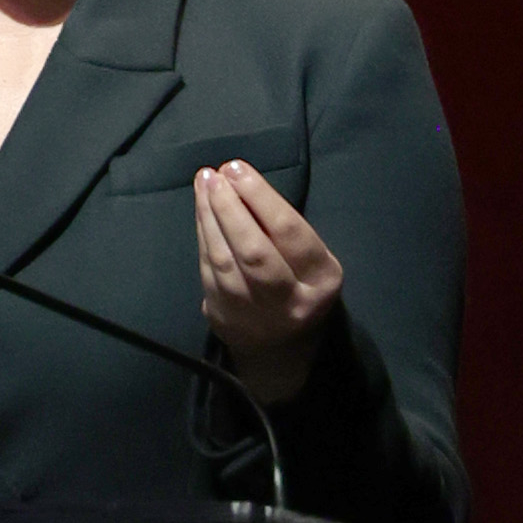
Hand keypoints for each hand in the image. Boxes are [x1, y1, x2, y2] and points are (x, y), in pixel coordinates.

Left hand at [194, 160, 342, 404]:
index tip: (238, 169)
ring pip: (224, 262)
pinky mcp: (223, 320)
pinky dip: (202, 238)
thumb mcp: (313, 262)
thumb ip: (285, 231)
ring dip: (209, 219)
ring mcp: (253, 317)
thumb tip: (241, 182)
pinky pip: (207, 272)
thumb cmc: (301, 289)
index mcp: (321, 282)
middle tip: (215, 176)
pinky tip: (201, 214)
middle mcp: (289, 303)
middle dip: (229, 208)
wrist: (282, 354)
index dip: (260, 197)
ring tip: (203, 184)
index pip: (289, 233)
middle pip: (253, 251)